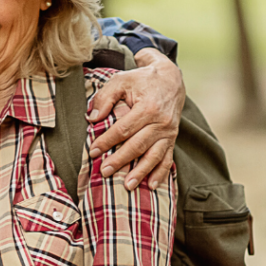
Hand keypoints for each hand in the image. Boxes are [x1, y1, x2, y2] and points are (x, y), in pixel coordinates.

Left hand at [87, 49, 184, 190]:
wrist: (171, 79)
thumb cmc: (141, 80)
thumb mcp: (121, 80)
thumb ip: (106, 97)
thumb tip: (93, 118)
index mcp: (148, 108)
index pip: (123, 129)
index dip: (107, 141)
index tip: (93, 151)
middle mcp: (161, 122)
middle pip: (138, 145)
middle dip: (120, 160)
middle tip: (104, 172)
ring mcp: (169, 132)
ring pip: (154, 156)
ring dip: (141, 172)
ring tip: (128, 186)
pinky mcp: (172, 138)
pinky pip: (167, 159)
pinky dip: (160, 173)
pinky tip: (152, 186)